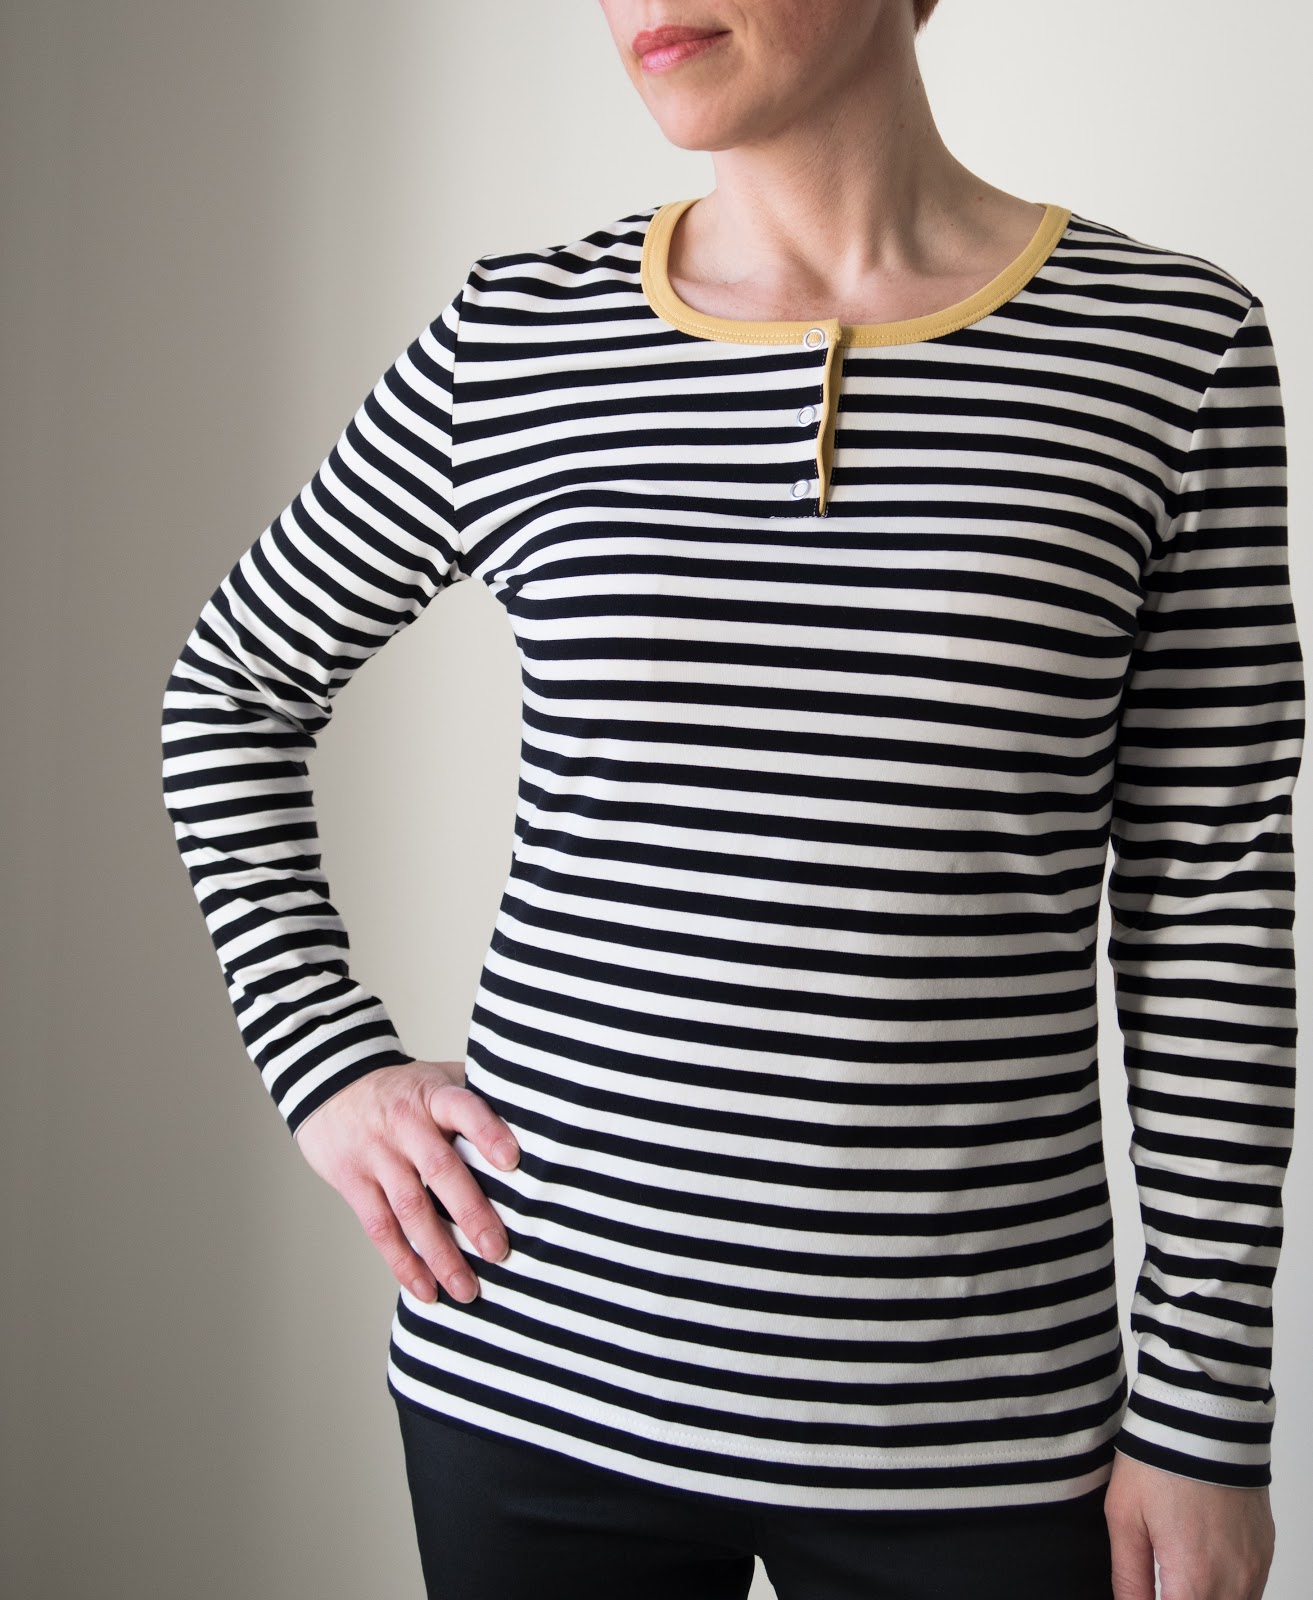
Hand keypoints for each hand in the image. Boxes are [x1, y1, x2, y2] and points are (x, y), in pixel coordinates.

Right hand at [292, 1058, 520, 1304]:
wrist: (331, 1084)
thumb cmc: (405, 1089)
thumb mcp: (439, 1079)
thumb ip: (478, 1099)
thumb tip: (541, 1125)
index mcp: (434, 1096)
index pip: (465, 1109)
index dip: (488, 1133)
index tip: (513, 1161)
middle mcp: (405, 1124)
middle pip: (440, 1170)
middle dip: (471, 1214)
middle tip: (499, 1251)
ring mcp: (377, 1155)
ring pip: (410, 1207)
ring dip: (439, 1253)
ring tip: (467, 1289)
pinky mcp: (353, 1182)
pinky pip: (380, 1228)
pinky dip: (403, 1263)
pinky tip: (426, 1290)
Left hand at [1105, 1447, 1274, 1599]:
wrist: (1203, 1417)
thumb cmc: (1158, 1460)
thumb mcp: (1125, 1518)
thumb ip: (1129, 1578)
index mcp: (1195, 1579)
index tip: (1145, 1594)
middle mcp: (1234, 1581)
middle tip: (1159, 1583)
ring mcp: (1255, 1567)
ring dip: (1203, 1599)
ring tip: (1176, 1575)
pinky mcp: (1264, 1551)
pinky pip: (1249, 1592)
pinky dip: (1225, 1591)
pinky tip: (1199, 1569)